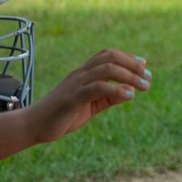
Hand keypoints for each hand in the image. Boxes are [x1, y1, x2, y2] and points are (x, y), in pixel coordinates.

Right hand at [19, 49, 148, 147]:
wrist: (33, 126)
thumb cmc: (62, 115)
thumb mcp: (91, 105)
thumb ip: (109, 97)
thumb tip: (131, 91)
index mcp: (83, 74)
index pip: (107, 55)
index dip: (128, 57)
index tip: (144, 67)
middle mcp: (80, 74)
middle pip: (109, 57)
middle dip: (133, 65)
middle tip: (148, 78)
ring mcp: (75, 84)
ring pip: (105, 69)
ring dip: (129, 76)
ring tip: (144, 87)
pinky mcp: (72, 98)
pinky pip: (96, 88)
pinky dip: (116, 90)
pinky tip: (129, 96)